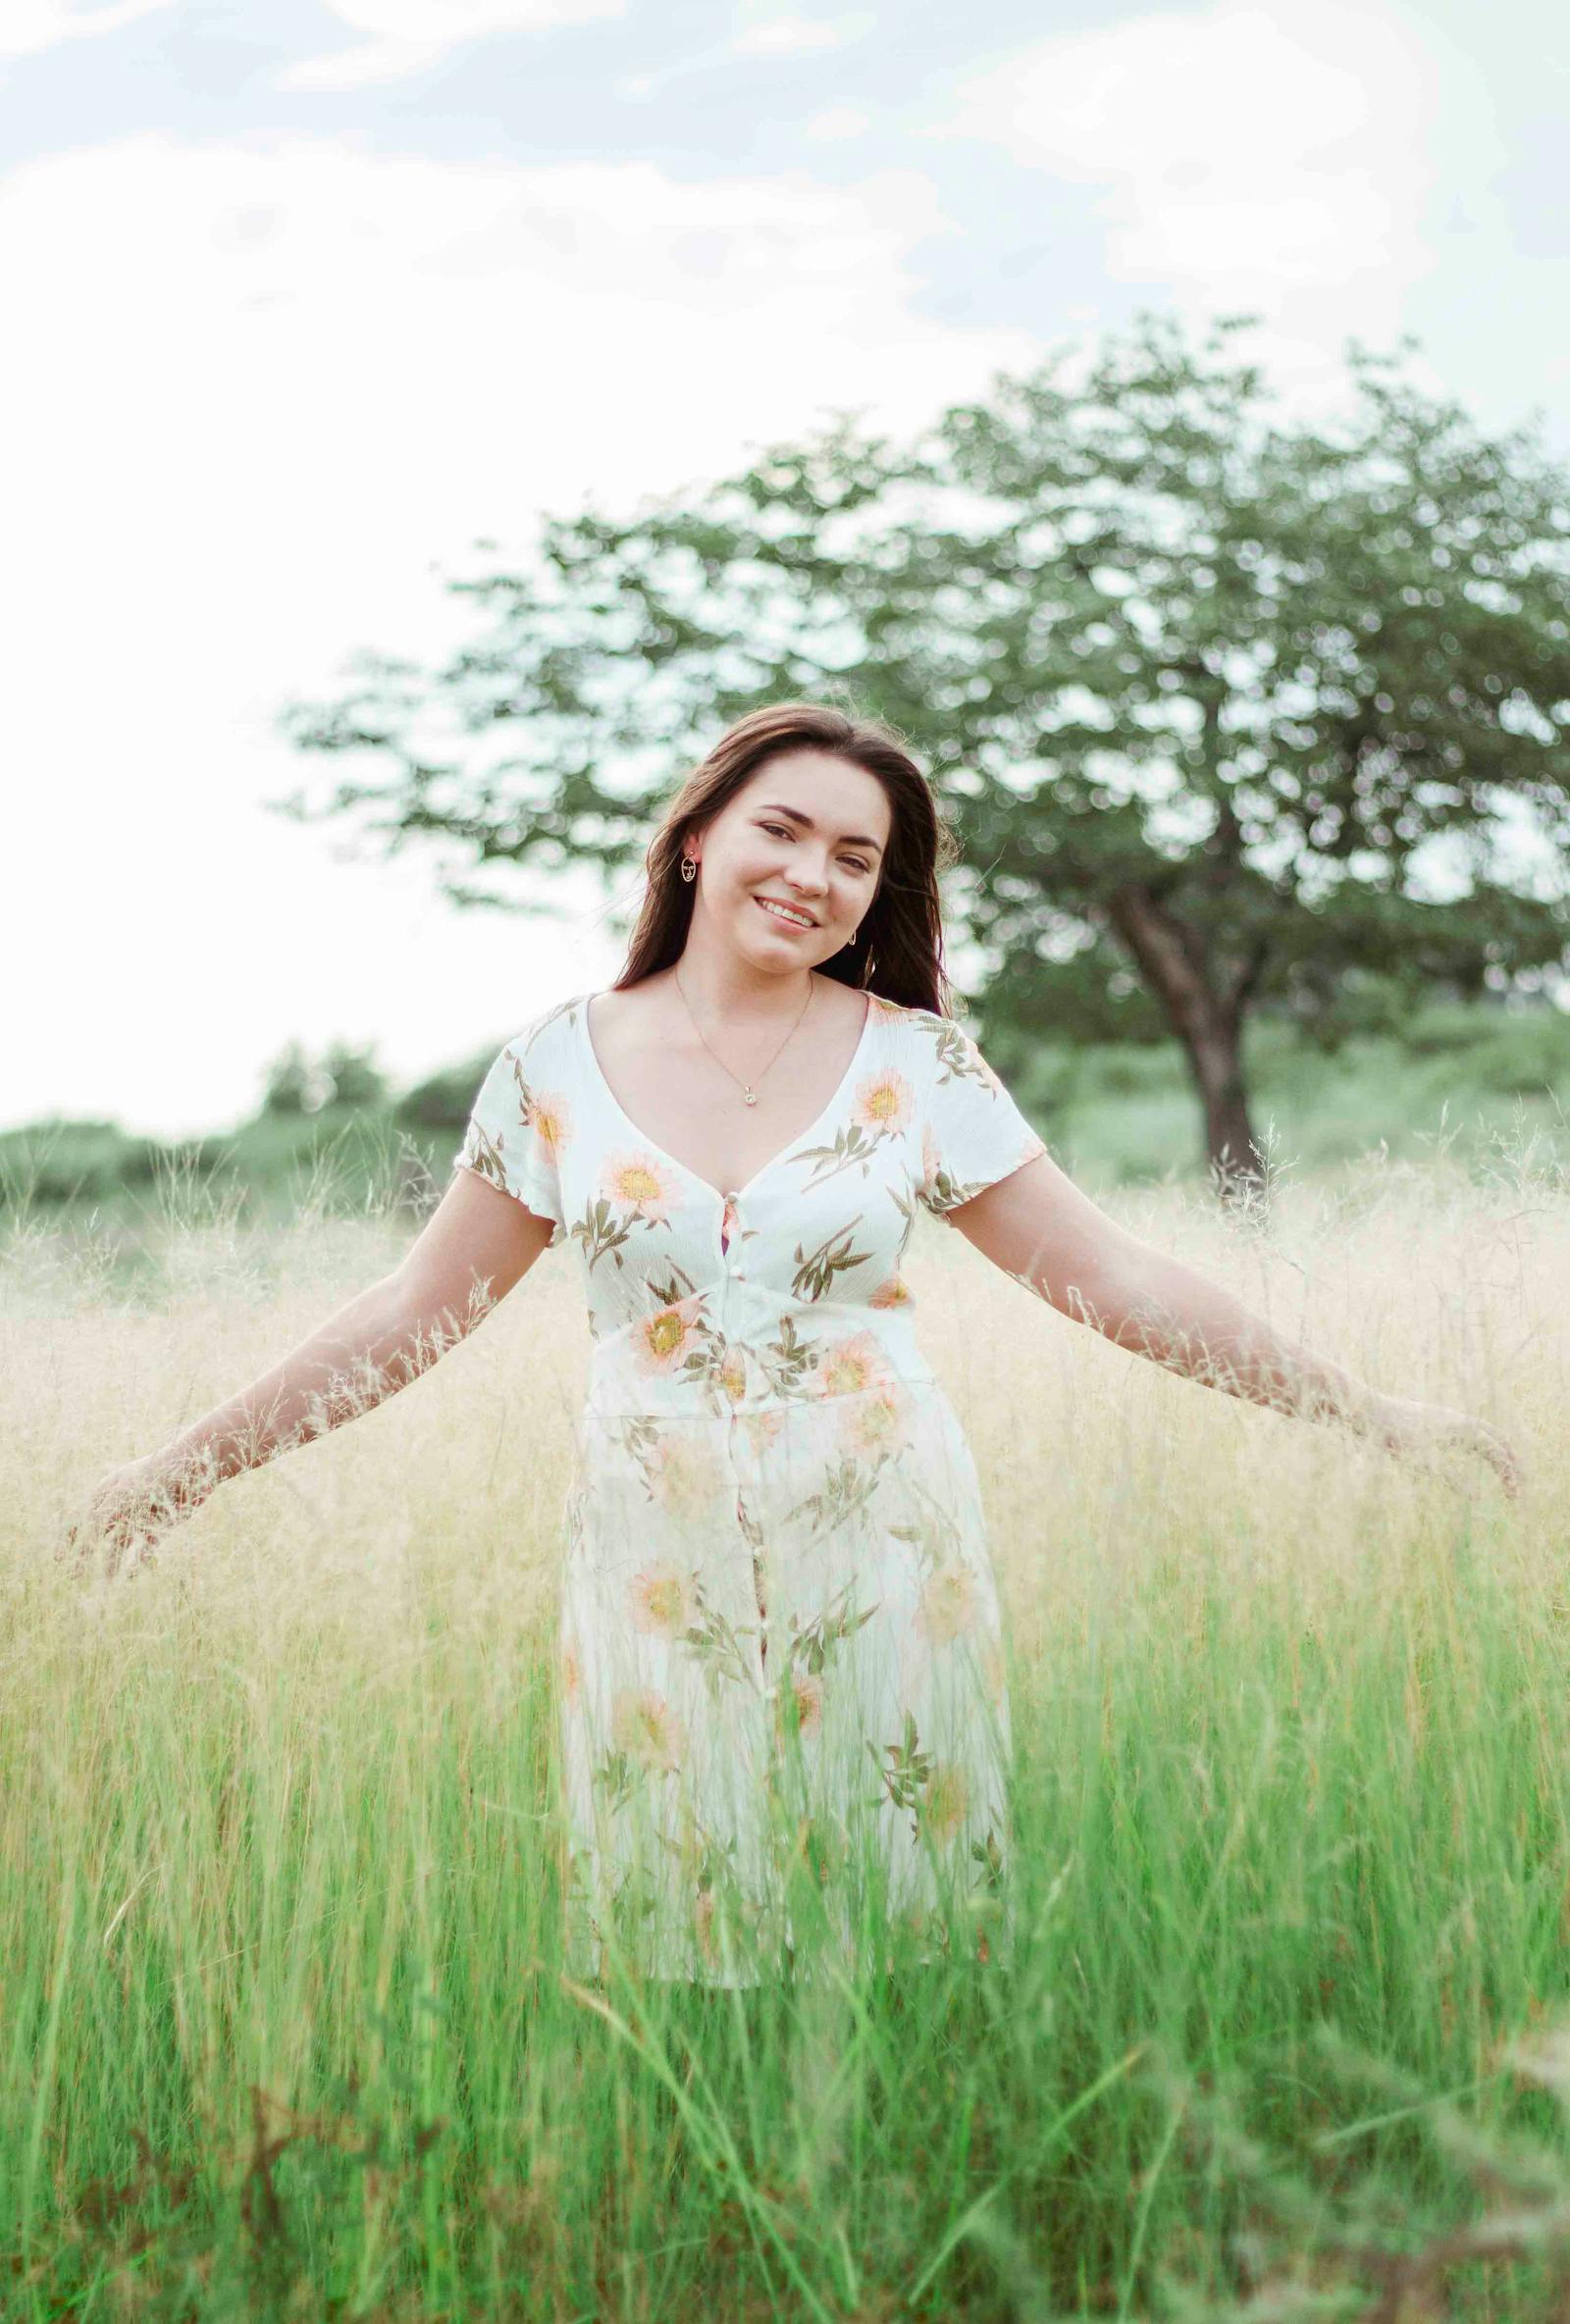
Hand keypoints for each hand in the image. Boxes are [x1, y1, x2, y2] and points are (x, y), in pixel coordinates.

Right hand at [60, 1448, 215, 1579]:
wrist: (194, 1469)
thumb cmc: (155, 1476)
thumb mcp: (122, 1496)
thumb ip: (103, 1517)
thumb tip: (87, 1539)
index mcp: (107, 1493)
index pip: (81, 1517)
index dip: (68, 1538)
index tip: (58, 1559)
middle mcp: (121, 1507)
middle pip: (98, 1536)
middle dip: (85, 1556)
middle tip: (74, 1577)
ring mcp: (140, 1517)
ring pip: (121, 1545)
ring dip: (112, 1563)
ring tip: (107, 1583)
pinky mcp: (161, 1527)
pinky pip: (146, 1548)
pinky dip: (139, 1560)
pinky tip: (134, 1572)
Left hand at [1373, 1395, 1524, 1499]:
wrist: (1370, 1410)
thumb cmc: (1395, 1437)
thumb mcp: (1423, 1461)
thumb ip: (1451, 1477)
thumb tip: (1475, 1497)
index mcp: (1464, 1429)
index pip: (1498, 1454)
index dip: (1511, 1476)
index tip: (1515, 1499)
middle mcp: (1460, 1419)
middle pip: (1498, 1439)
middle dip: (1512, 1461)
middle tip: (1521, 1484)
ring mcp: (1448, 1417)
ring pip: (1484, 1432)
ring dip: (1498, 1450)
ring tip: (1505, 1469)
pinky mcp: (1435, 1418)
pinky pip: (1468, 1429)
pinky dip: (1480, 1442)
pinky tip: (1473, 1451)